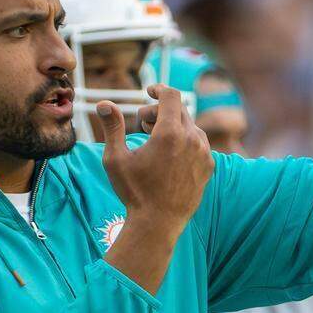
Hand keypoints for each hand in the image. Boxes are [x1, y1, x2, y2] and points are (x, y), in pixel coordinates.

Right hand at [99, 85, 213, 224]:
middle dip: (160, 111)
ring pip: (190, 126)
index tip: (149, 90)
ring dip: (173, 126)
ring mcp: (204, 153)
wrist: (157, 224)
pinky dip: (185, 141)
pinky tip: (170, 154)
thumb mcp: (116, 158)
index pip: (171, 95)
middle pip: (179, 110)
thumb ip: (113, 127)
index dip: (159, 88)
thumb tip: (104, 104)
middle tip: (142, 123)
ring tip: (155, 139)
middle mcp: (192, 139)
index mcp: (170, 133)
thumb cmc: (134, 192)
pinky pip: (199, 144)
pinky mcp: (208, 166)